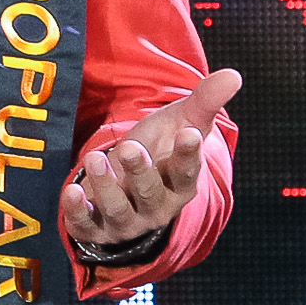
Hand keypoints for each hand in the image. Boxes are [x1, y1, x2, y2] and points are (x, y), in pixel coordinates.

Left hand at [60, 68, 240, 252]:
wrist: (126, 183)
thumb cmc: (159, 150)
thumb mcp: (181, 124)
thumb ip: (205, 103)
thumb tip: (234, 75)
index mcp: (181, 185)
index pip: (187, 173)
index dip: (188, 155)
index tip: (188, 133)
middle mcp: (156, 207)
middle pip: (150, 192)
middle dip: (140, 171)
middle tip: (130, 146)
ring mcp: (127, 221)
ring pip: (119, 209)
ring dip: (106, 186)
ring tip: (95, 157)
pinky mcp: (97, 228)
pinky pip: (87, 225)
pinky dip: (78, 212)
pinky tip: (71, 191)